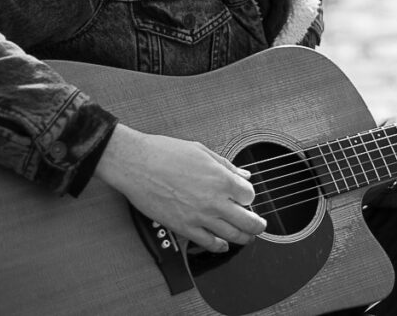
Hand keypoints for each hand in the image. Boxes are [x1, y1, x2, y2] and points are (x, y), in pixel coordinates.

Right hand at [94, 125, 266, 252]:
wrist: (137, 164)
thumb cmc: (164, 153)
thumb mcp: (201, 151)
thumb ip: (225, 165)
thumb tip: (243, 173)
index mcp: (220, 178)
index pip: (249, 195)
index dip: (249, 196)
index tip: (245, 196)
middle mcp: (214, 200)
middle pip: (248, 221)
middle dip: (257, 225)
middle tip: (260, 225)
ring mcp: (199, 216)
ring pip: (232, 235)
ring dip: (243, 238)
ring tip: (247, 237)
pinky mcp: (183, 227)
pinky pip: (208, 243)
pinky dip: (219, 246)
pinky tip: (223, 245)